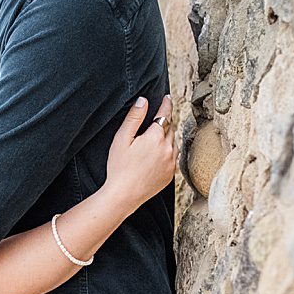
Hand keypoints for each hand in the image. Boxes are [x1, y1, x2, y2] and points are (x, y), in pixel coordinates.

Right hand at [103, 95, 176, 212]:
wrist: (124, 195)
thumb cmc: (119, 167)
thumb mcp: (122, 138)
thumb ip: (134, 118)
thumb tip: (143, 101)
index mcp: (155, 137)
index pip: (165, 115)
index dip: (166, 104)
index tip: (168, 98)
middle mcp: (168, 149)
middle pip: (170, 128)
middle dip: (165, 122)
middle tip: (158, 118)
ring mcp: (171, 163)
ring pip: (174, 142)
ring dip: (168, 137)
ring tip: (156, 136)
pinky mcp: (171, 174)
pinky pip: (174, 157)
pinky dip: (169, 151)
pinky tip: (158, 154)